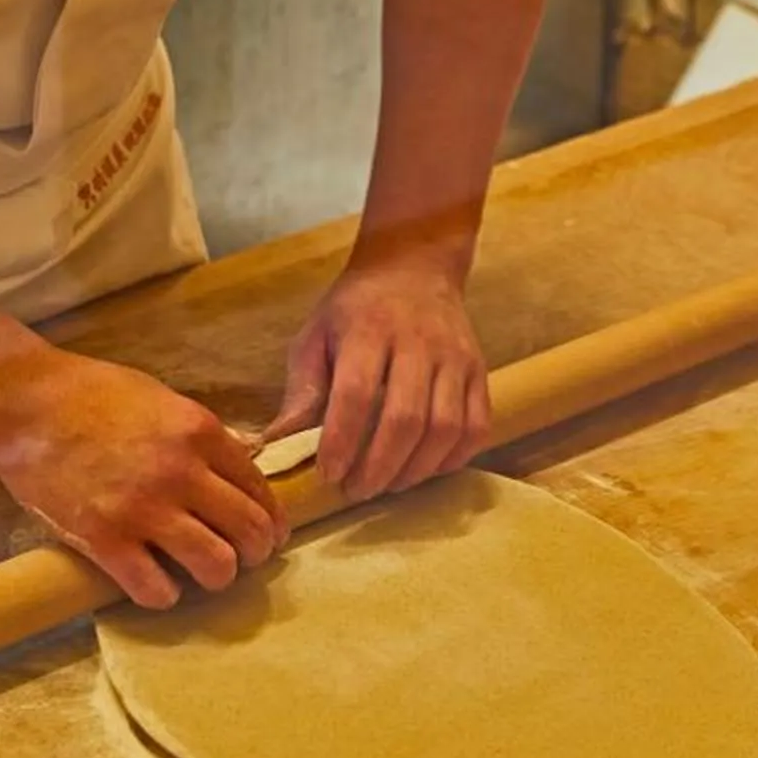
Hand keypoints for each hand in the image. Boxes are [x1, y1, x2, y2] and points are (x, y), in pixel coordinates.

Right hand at [0, 347, 284, 608]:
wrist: (24, 402)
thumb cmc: (90, 392)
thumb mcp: (160, 397)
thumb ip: (203, 432)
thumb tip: (247, 454)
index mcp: (199, 432)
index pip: (259, 489)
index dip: (271, 520)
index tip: (269, 536)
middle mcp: (180, 471)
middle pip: (249, 531)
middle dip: (253, 553)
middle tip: (240, 559)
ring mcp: (142, 508)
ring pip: (215, 566)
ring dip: (216, 577)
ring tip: (200, 574)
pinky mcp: (104, 539)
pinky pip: (156, 590)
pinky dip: (163, 595)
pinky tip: (155, 584)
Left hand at [264, 255, 491, 500]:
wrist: (414, 266)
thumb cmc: (355, 308)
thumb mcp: (316, 336)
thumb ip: (301, 391)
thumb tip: (278, 444)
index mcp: (368, 330)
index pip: (356, 394)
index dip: (342, 440)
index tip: (329, 474)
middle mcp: (418, 342)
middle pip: (406, 417)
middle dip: (379, 466)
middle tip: (357, 490)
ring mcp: (455, 357)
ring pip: (445, 427)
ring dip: (415, 469)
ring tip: (388, 485)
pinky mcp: (479, 371)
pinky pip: (476, 425)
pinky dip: (453, 458)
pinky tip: (425, 468)